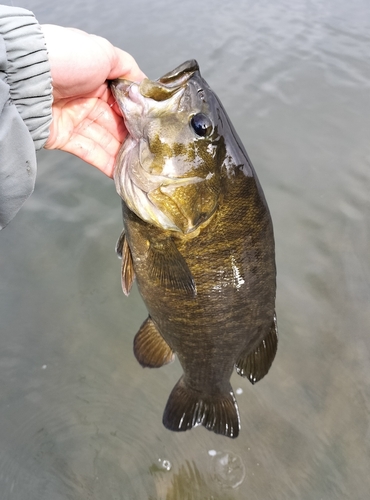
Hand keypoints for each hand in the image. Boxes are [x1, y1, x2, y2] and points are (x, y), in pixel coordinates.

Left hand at [42, 25, 145, 177]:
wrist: (28, 77)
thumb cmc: (66, 58)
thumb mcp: (103, 52)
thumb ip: (127, 67)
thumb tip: (144, 84)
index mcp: (97, 78)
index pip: (123, 100)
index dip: (138, 113)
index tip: (154, 124)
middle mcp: (86, 99)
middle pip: (116, 123)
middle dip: (133, 136)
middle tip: (152, 148)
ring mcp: (75, 119)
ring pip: (106, 140)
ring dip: (124, 153)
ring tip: (142, 164)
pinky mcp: (64, 138)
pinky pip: (90, 153)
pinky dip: (107, 164)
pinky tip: (123, 172)